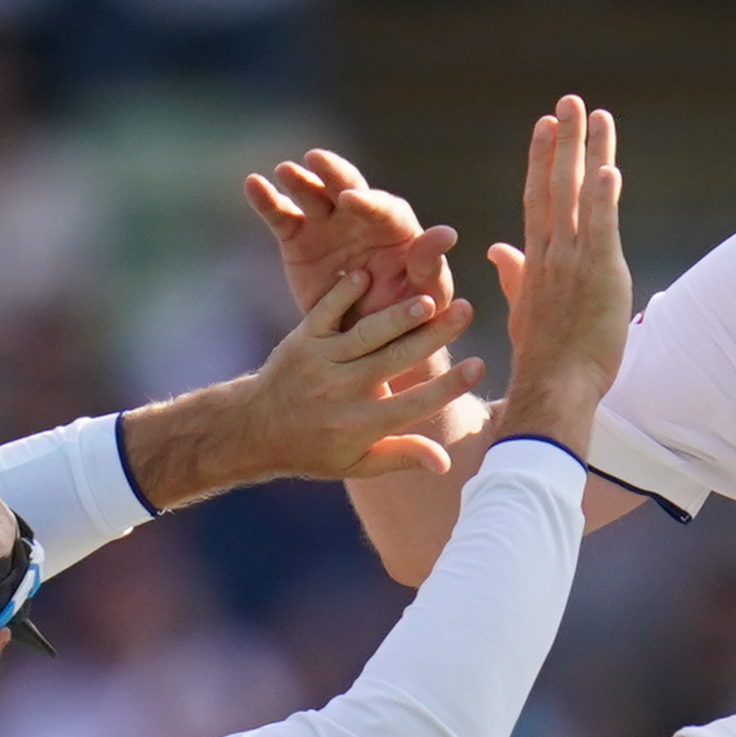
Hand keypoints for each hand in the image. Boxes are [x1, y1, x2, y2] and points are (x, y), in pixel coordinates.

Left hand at [221, 267, 479, 485]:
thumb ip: (402, 457)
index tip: (479, 366)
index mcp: (362, 425)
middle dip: (435, 336)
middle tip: (466, 311)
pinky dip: (346, 292)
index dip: (449, 387)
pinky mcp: (303, 338)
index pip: (415, 405)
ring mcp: (321, 362)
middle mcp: (343, 392)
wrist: (256, 429)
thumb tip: (446, 462)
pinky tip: (369, 273)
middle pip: (397, 360)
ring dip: (399, 315)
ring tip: (429, 299)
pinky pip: (327, 311)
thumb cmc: (316, 449)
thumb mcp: (358, 463)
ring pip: (368, 334)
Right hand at [240, 148, 451, 330]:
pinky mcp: (298, 239)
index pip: (383, 208)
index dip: (368, 203)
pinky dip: (267, 200)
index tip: (351, 201)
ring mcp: (327, 225)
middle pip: (346, 188)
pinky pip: (282, 216)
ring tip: (285, 171)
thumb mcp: (427, 296)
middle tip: (316, 160)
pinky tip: (253, 184)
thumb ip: (430, 265)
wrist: (371, 342)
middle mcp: (360, 218)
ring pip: (312, 196)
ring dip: (299, 182)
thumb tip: (446, 234)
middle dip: (332, 174)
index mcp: (396, 228)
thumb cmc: (412, 317)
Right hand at [489, 97, 629, 451]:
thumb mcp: (523, 311)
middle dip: (563, 141)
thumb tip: (498, 249)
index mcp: (535, 261)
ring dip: (586, 152)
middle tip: (570, 101)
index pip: (538, 198)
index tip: (546, 125)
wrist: (552, 389)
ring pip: (578, 195)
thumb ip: (514, 275)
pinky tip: (608, 168)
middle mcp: (550, 253)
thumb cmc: (543, 359)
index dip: (542, 159)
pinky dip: (603, 198)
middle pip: (555, 184)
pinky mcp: (598, 274)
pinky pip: (601, 227)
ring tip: (593, 114)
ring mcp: (573, 261)